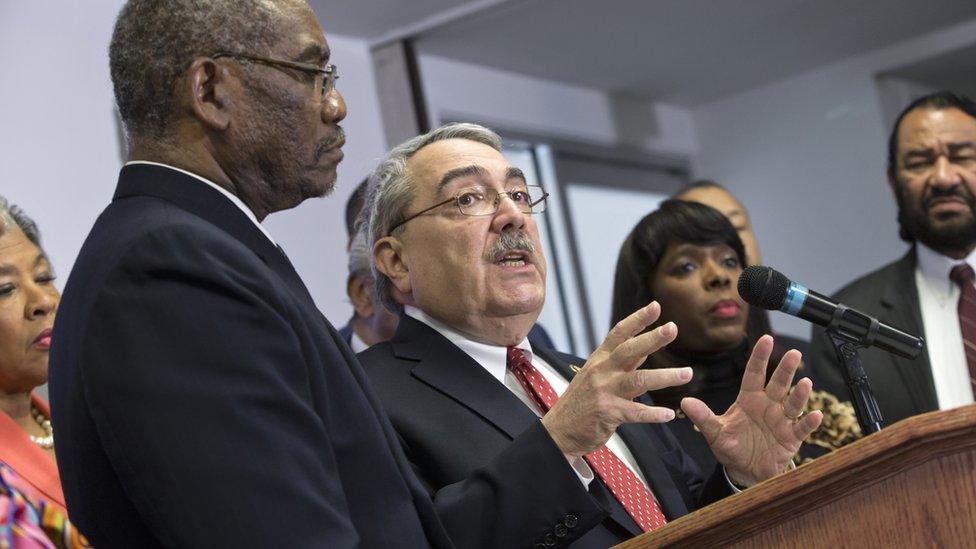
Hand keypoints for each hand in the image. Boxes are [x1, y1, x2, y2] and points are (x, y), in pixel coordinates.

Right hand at [542, 302, 692, 456]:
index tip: (656, 306)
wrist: (559, 430)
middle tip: (672, 328)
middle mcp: (601, 371)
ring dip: (665, 376)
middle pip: (629, 350)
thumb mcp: (597, 375)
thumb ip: (622, 362)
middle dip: (652, 338)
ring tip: (686, 374)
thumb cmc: (581, 401)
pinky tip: (668, 414)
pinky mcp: (608, 412)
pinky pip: (635, 412)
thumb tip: (645, 346)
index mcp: (599, 359)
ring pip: (638, 379)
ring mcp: (604, 391)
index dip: (637, 319)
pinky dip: (653, 414)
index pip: (619, 333)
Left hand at [681, 335, 822, 486]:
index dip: (760, 357)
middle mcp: (768, 406)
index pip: (754, 374)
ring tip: (806, 383)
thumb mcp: (714, 432)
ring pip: (793, 403)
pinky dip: (809, 422)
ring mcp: (781, 421)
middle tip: (793, 353)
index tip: (766, 338)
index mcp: (749, 399)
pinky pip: (802, 428)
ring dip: (800, 394)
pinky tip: (816, 415)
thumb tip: (684, 401)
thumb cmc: (731, 446)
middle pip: (778, 384)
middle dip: (785, 369)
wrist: (745, 471)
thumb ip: (703, 417)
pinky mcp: (791, 438)